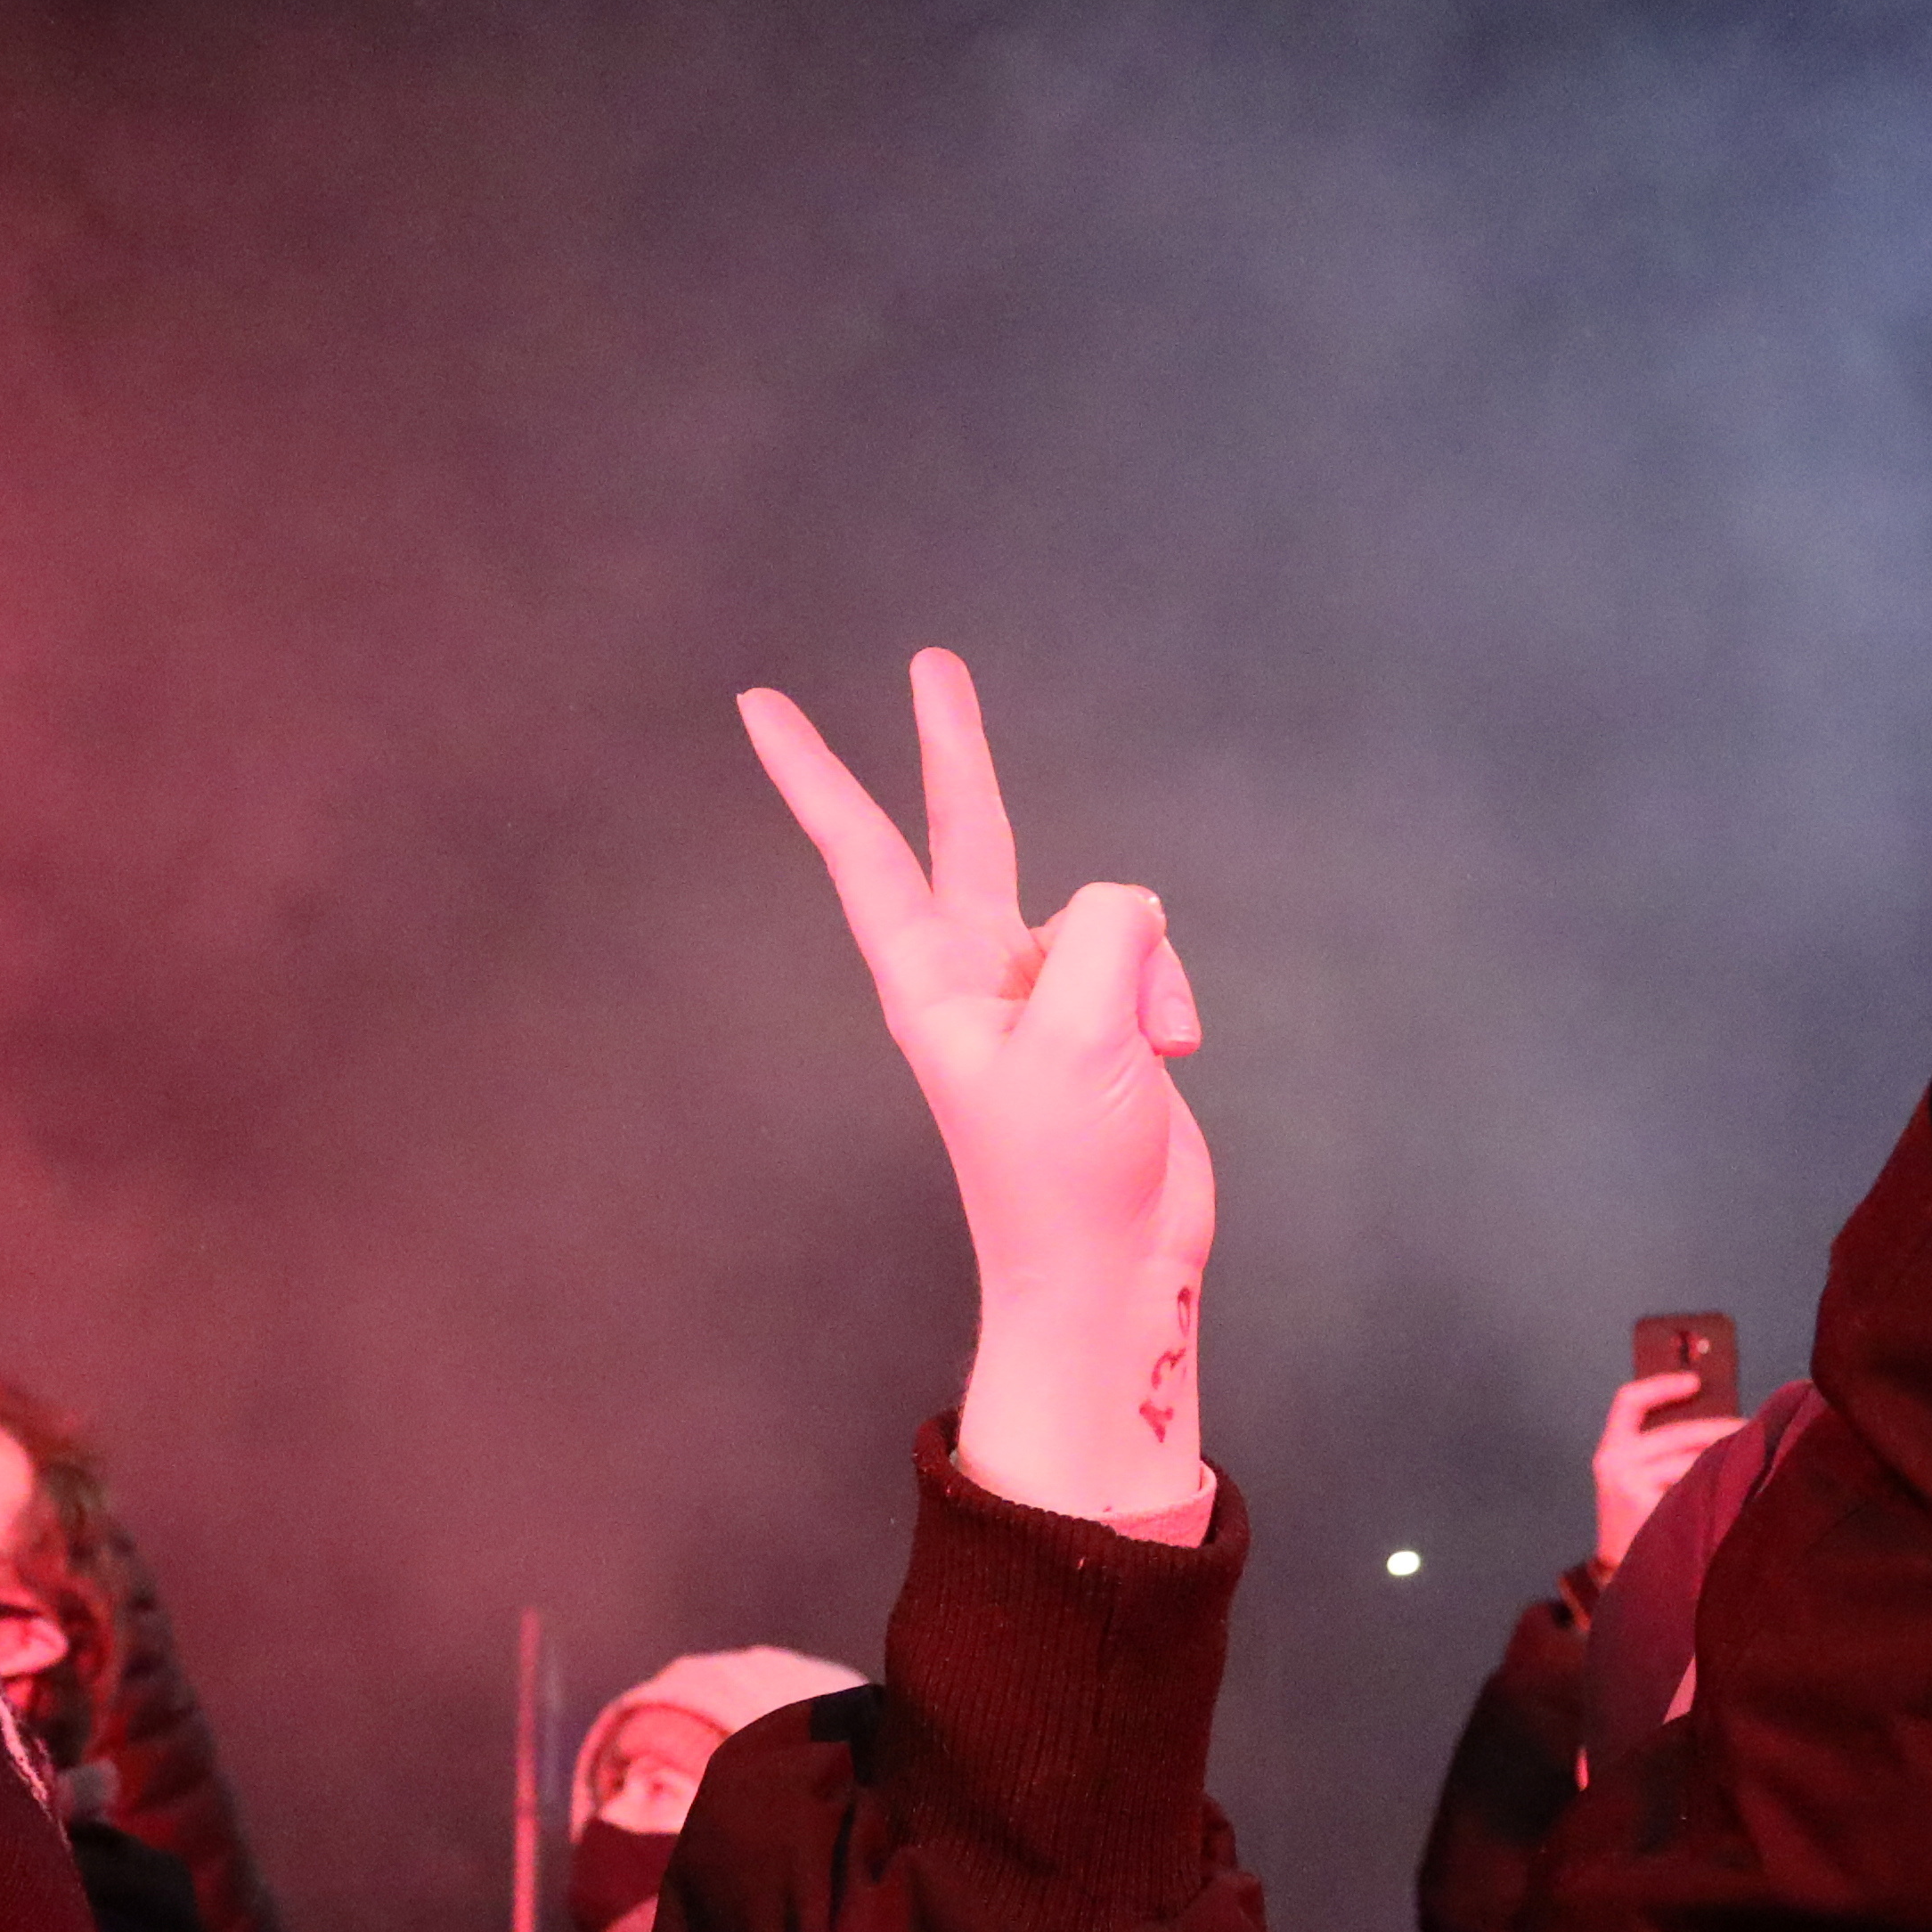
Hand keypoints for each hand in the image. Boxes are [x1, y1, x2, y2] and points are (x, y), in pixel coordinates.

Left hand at [743, 650, 1216, 1526]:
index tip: (760, 707)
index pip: (861, 851)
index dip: (814, 774)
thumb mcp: (1083, 1032)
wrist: (1112, 1267)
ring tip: (1144, 1051)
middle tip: (933, 665)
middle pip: (966, 832)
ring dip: (1147, 970)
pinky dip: (1170, 1000)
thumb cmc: (1063, 1172)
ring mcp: (1043, 992)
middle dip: (956, 750)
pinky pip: (1149, 955)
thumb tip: (1128, 906)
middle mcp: (976, 974)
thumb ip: (1108, 932)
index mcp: (930, 979)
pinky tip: (1168, 1057)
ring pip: (1108, 910)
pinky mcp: (1103, 1016)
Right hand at [1592, 1370, 1737, 1571]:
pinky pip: (1697, 1484)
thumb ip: (1661, 1453)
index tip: (1695, 1381)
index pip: (1628, 1402)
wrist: (1628, 1583)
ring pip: (1693, 1458)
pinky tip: (1740, 1488)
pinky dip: (1721, 1482)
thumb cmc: (1643, 1529)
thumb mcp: (1637, 1483)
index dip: (1662, 1386)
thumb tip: (1717, 1423)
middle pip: (1678, 1431)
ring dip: (1726, 1456)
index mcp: (1610, 1452)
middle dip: (1720, 1428)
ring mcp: (1631, 1486)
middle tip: (1752, 1428)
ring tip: (1753, 1458)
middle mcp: (1615, 1463)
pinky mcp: (1649, 1506)